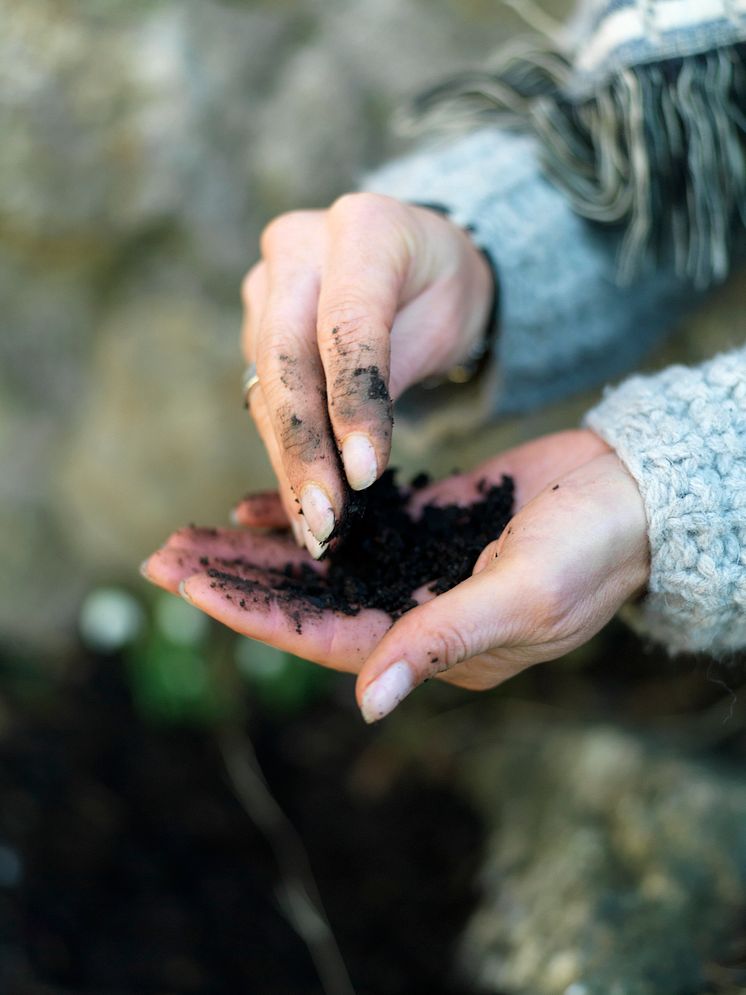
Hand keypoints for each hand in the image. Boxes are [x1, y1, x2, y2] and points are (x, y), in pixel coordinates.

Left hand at [140, 430, 649, 720]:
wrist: (631, 498)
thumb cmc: (591, 554)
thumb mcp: (521, 597)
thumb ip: (444, 641)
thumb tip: (367, 700)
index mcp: (426, 640)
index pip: (316, 633)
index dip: (247, 611)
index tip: (184, 587)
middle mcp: (409, 610)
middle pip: (301, 600)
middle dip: (232, 579)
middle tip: (161, 555)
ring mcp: (412, 567)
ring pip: (316, 563)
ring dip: (256, 550)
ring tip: (193, 532)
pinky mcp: (421, 525)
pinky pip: (349, 528)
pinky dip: (306, 517)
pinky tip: (262, 504)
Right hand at [241, 193, 492, 555]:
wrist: (419, 265)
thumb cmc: (444, 291)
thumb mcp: (449, 319)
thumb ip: (396, 371)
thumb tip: (353, 461)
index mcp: (361, 225)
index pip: (345, 322)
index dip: (353, 402)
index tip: (367, 475)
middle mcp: (298, 247)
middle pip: (285, 358)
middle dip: (304, 449)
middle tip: (325, 521)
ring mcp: (266, 286)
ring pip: (267, 387)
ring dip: (289, 465)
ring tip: (315, 530)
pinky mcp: (254, 326)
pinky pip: (265, 399)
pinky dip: (286, 456)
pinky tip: (303, 507)